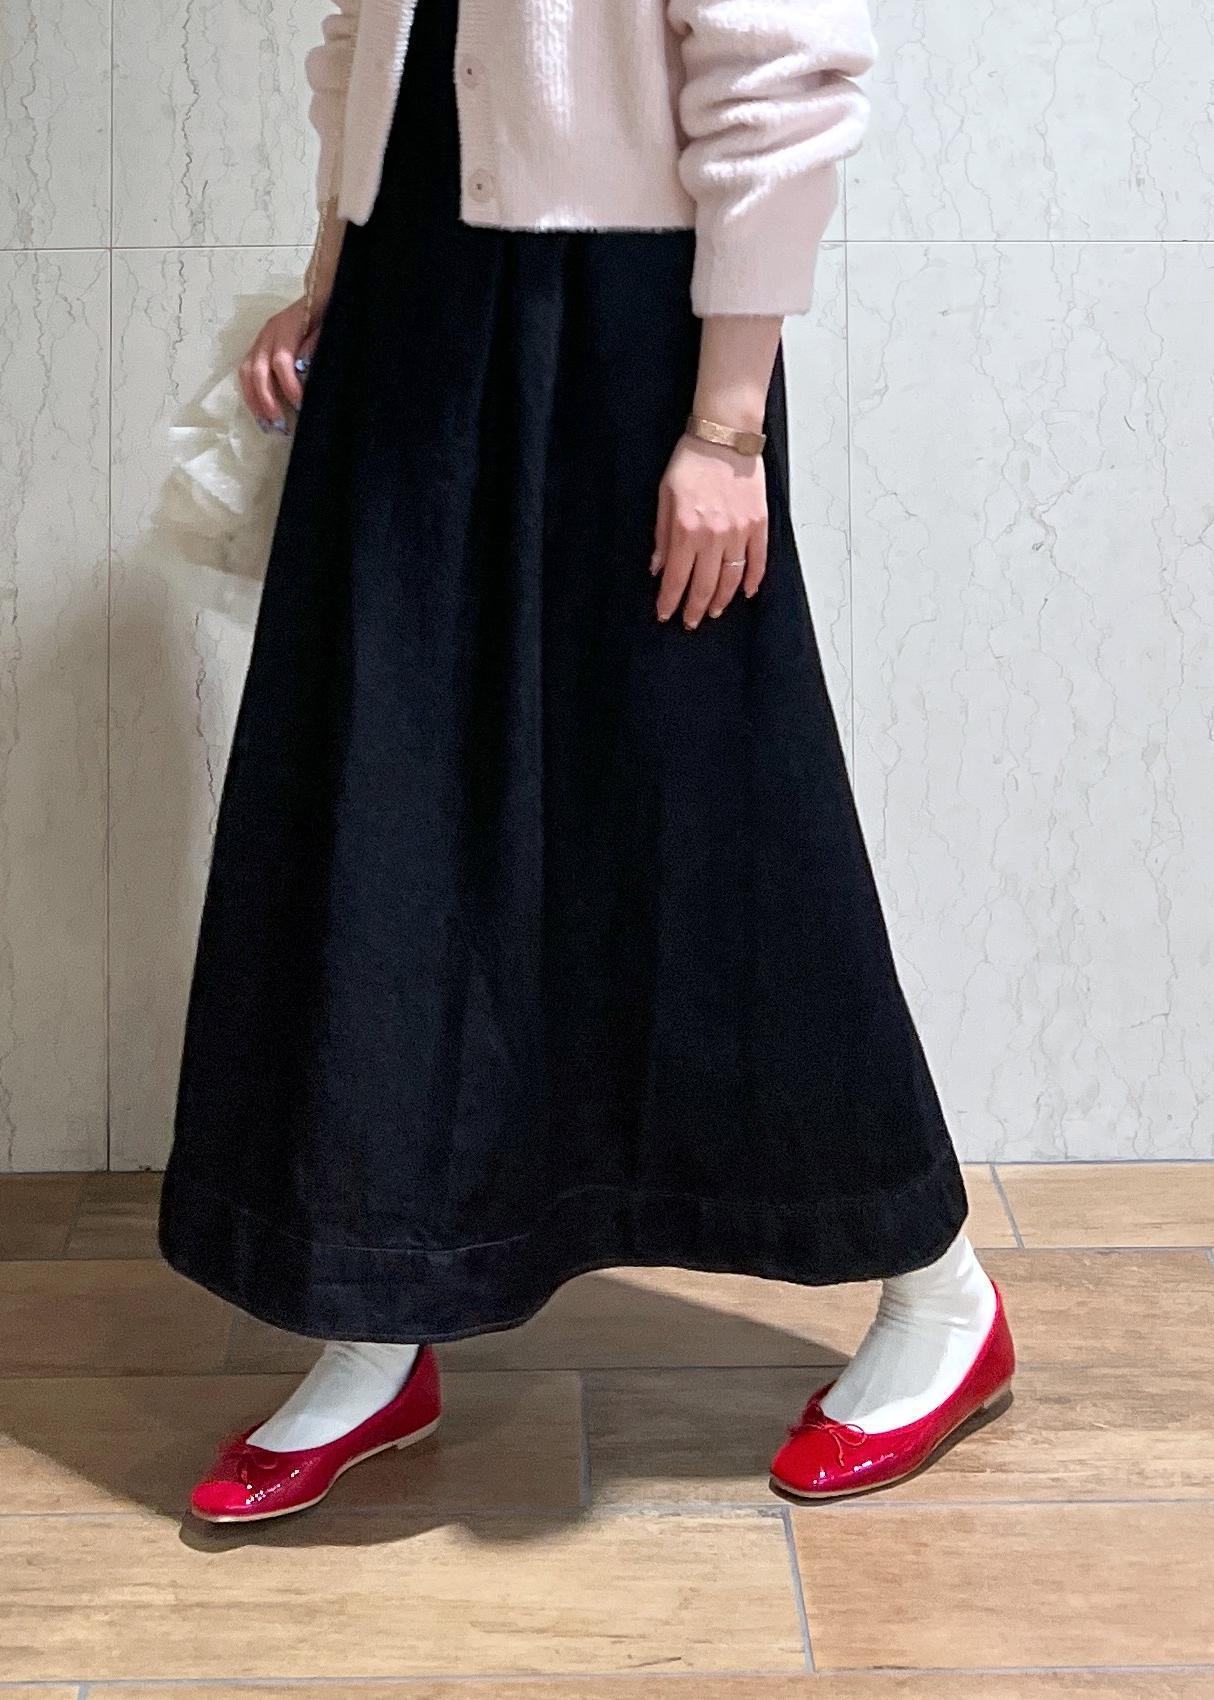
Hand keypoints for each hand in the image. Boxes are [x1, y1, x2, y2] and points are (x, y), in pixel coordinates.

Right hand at [238, 295, 323, 435]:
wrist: (318, 293)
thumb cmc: (325, 314)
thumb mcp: (327, 328)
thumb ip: (316, 345)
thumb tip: (304, 368)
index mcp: (285, 328)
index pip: (282, 360)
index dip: (289, 384)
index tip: (300, 404)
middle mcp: (267, 334)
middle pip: (258, 370)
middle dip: (267, 400)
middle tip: (279, 424)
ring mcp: (259, 341)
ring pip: (246, 373)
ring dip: (254, 401)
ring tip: (266, 424)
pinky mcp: (257, 348)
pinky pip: (246, 373)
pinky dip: (251, 394)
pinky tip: (260, 413)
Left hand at [651, 434, 768, 628]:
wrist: (725, 436)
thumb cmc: (692, 461)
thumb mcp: (664, 496)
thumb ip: (662, 536)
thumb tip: (658, 568)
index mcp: (686, 530)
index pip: (677, 578)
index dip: (670, 601)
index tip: (666, 614)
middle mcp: (713, 536)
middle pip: (704, 585)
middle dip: (695, 608)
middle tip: (690, 622)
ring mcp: (739, 532)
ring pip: (732, 579)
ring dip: (721, 600)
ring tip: (713, 611)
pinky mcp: (758, 524)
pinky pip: (758, 560)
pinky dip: (753, 580)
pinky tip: (747, 592)